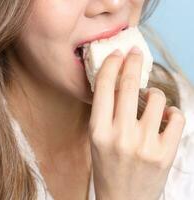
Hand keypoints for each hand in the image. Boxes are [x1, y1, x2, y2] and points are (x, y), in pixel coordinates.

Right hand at [88, 46, 185, 199]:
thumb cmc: (107, 167)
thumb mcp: (96, 139)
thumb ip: (105, 112)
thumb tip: (118, 81)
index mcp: (98, 132)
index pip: (103, 87)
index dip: (111, 65)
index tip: (117, 54)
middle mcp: (119, 136)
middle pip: (129, 85)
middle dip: (134, 62)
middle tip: (136, 53)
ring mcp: (144, 145)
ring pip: (157, 98)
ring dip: (154, 93)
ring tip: (150, 101)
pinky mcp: (165, 154)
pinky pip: (176, 118)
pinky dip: (172, 113)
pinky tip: (165, 118)